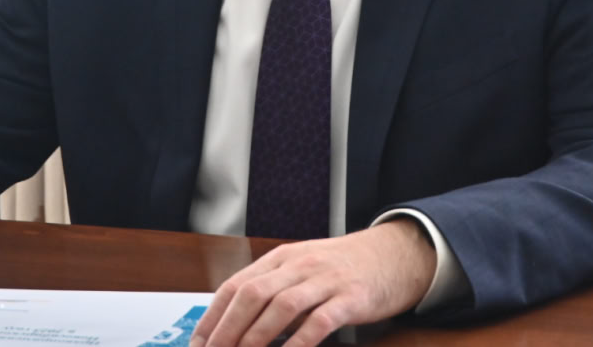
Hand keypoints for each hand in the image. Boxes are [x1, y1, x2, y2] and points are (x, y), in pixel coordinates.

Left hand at [190, 219, 435, 346]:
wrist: (393, 254)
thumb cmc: (343, 268)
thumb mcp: (303, 268)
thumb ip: (273, 289)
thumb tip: (236, 324)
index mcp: (282, 258)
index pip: (237, 285)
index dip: (214, 316)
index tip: (199, 343)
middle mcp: (299, 265)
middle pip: (253, 294)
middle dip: (227, 329)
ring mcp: (325, 280)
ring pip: (281, 306)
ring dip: (255, 336)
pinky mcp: (350, 298)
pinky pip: (319, 321)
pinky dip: (299, 342)